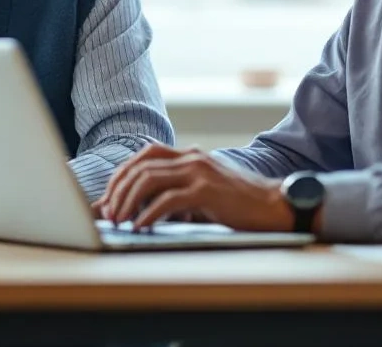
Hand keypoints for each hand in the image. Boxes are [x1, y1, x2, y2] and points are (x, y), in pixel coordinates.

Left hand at [94, 144, 292, 231]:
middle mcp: (191, 157)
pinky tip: (141, 227)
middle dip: (118, 190)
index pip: (144, 156)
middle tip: (107, 213)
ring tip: (119, 221)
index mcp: (189, 155)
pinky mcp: (207, 191)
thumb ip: (175, 193)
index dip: (121, 175)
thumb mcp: (202, 192)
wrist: (275, 205)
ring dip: (128, 201)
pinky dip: (149, 214)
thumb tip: (138, 210)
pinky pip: (168, 200)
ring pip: (148, 179)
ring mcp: (199, 172)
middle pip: (140, 166)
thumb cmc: (238, 204)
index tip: (108, 198)